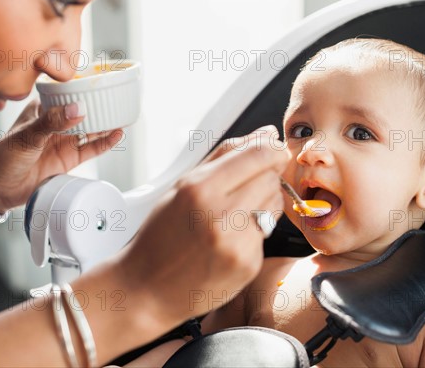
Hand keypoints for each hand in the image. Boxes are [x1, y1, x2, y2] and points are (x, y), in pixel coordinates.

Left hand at [0, 100, 121, 212]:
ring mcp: (64, 141)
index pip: (64, 95)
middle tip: (116, 101)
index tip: (98, 85)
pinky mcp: (70, 158)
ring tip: (122, 117)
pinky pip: (92, 149)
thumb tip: (76, 110)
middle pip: (82, 113)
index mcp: (41, 110)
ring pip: (90, 130)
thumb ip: (51, 123)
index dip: (81, 89)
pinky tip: (117, 136)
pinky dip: (106, 143)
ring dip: (106, 125)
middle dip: (99, 107)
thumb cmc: (3, 158)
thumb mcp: (27, 136)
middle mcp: (55, 124)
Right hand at [115, 126, 288, 330]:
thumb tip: (266, 133)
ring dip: (263, 203)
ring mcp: (237, 243)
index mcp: (199, 188)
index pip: (257, 155)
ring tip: (235, 214)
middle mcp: (220, 215)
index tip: (276, 150)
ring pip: (275, 205)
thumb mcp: (182, 187)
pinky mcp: (248, 264)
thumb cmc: (162, 237)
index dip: (273, 149)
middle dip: (265, 178)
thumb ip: (226, 156)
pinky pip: (268, 234)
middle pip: (270, 179)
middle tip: (244, 189)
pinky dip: (255, 232)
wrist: (147, 290)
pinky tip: (231, 240)